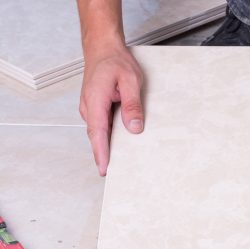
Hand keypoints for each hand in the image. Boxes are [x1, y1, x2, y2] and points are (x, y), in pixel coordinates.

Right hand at [79, 44, 143, 175]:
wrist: (103, 48)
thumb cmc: (115, 61)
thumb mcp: (131, 80)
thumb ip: (132, 105)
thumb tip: (134, 127)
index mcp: (95, 101)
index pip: (98, 133)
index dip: (101, 153)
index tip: (104, 169)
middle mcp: (89, 107)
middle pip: (97, 137)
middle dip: (105, 156)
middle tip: (116, 175)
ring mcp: (91, 108)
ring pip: (100, 132)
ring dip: (107, 147)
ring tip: (121, 164)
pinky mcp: (95, 108)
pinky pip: (102, 126)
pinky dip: (109, 136)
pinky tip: (121, 144)